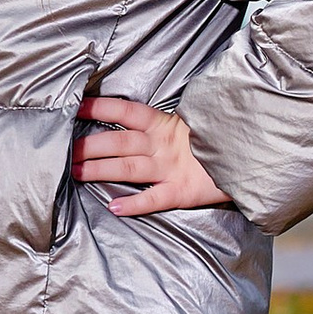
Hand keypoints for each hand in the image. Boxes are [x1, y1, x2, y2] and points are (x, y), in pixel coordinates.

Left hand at [76, 95, 230, 217]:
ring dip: (99, 170)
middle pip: (118, 142)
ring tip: (75, 172)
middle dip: (88, 145)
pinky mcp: (184, 191)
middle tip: (61, 150)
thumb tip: (129, 117)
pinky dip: (135, 203)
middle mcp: (163, 144)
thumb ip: (163, 124)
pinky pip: (155, 198)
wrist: (251, 155)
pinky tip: (114, 207)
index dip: (99, 108)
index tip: (75, 106)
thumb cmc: (216, 141)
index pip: (125, 111)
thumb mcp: (190, 124)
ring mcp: (172, 168)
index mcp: (164, 124)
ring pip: (129, 167)